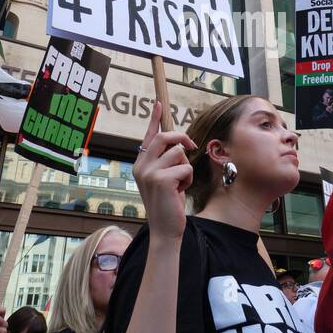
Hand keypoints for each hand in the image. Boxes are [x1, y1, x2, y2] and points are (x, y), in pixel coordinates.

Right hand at [134, 100, 194, 242]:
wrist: (164, 229)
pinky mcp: (162, 180)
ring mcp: (150, 173)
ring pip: (179, 153)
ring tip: (180, 183)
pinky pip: (185, 167)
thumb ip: (164, 162)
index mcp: (140, 164)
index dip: (154, 119)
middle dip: (182, 138)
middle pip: (165, 137)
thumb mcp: (162, 180)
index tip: (158, 103)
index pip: (148, 136)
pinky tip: (180, 192)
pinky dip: (188, 179)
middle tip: (192, 146)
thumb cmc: (167, 204)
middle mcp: (141, 166)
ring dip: (186, 167)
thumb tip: (178, 144)